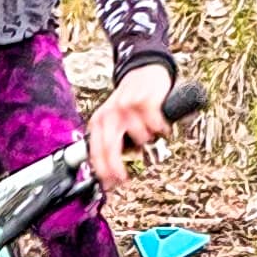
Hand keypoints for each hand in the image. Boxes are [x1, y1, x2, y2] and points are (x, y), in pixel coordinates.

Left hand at [85, 69, 174, 195]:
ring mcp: (126, 106)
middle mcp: (110, 114)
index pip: (96, 151)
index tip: (109, 184)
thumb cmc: (130, 103)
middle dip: (116, 167)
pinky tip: (161, 125)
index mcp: (99, 121)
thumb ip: (111, 144)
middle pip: (110, 148)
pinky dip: (161, 129)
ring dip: (148, 140)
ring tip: (150, 133)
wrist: (144, 71)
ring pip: (140, 138)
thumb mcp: (113, 121)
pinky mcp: (144, 100)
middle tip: (124, 178)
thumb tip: (110, 176)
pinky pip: (155, 125)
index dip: (102, 171)